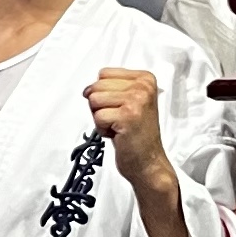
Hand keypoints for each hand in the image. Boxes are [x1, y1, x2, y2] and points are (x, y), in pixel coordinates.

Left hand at [86, 67, 173, 192]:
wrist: (148, 162)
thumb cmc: (138, 135)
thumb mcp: (130, 102)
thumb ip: (111, 88)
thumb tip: (87, 88)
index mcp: (145, 79)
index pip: (104, 73)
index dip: (104, 93)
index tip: (120, 107)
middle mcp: (143, 87)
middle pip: (97, 85)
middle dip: (101, 106)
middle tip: (119, 119)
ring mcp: (136, 100)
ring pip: (94, 100)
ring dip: (101, 118)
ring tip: (119, 126)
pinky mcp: (127, 116)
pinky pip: (97, 116)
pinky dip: (102, 129)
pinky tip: (118, 134)